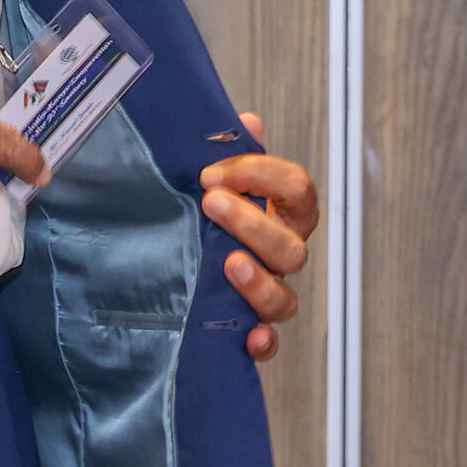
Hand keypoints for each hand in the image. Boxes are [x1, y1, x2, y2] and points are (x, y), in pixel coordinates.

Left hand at [200, 112, 319, 360]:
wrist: (169, 264)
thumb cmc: (204, 211)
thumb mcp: (212, 178)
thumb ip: (229, 152)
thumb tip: (246, 122)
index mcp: (281, 213)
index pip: (297, 189)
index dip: (263, 175)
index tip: (212, 172)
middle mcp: (281, 255)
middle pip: (293, 246)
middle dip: (253, 223)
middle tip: (211, 203)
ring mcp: (268, 294)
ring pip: (284, 299)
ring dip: (260, 282)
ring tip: (229, 265)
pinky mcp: (249, 330)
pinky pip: (269, 344)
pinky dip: (263, 342)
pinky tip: (248, 337)